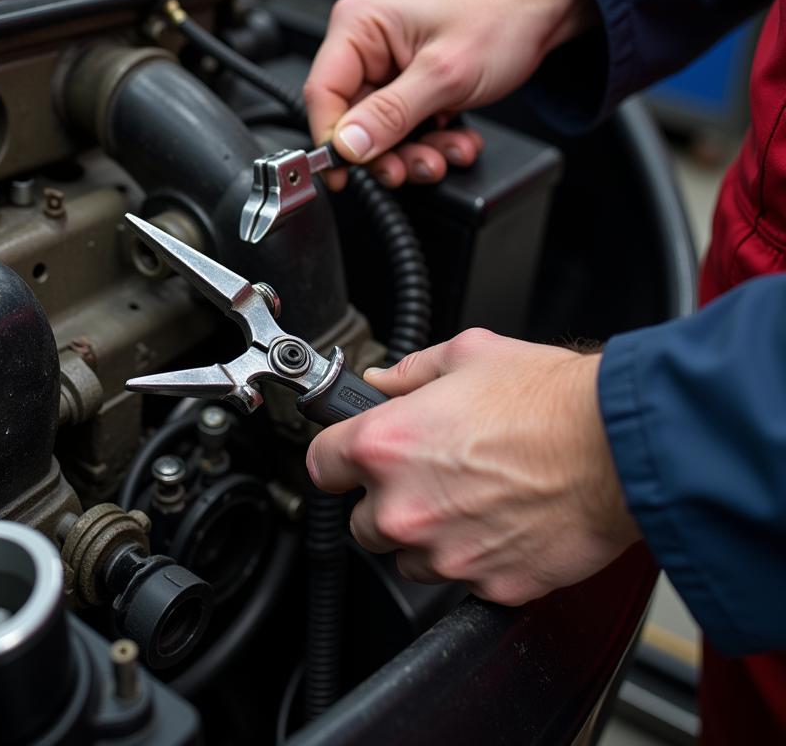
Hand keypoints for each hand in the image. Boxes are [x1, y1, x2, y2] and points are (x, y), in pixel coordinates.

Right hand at [304, 0, 597, 188]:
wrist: (541, 10)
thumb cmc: (498, 15)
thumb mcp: (444, 73)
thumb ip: (391, 113)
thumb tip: (349, 145)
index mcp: (359, 27)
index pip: (322, 94)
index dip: (332, 141)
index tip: (345, 175)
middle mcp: (366, 47)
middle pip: (352, 121)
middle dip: (389, 152)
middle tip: (415, 166)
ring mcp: (387, 69)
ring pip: (381, 133)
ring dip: (416, 152)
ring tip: (448, 151)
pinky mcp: (407, 88)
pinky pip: (405, 129)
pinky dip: (431, 142)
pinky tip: (456, 138)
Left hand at [306, 329, 639, 604]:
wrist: (620, 448)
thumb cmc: (550, 400)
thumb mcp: (467, 355)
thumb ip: (410, 372)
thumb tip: (382, 381)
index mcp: (387, 445)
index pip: (321, 464)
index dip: (337, 457)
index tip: (350, 457)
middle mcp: (405, 506)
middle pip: (361, 520)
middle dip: (386, 498)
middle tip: (429, 472)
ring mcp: (446, 553)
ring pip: (407, 556)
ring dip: (426, 533)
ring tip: (471, 497)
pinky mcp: (488, 585)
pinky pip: (461, 578)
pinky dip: (473, 557)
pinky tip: (501, 521)